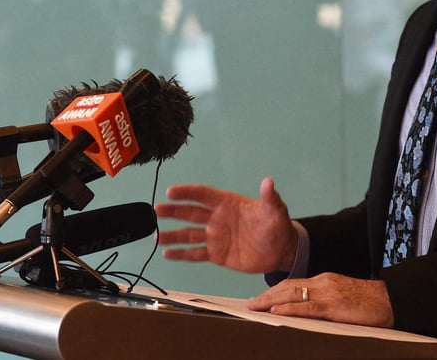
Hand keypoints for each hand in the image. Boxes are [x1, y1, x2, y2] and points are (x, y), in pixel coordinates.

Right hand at [154, 177, 297, 272]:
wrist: (280, 252)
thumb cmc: (277, 227)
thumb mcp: (276, 211)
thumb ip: (270, 198)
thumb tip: (269, 182)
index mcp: (228, 203)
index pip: (203, 195)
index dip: (187, 193)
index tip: (171, 192)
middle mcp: (217, 218)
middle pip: (191, 213)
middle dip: (173, 211)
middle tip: (157, 210)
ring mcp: (215, 236)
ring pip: (189, 234)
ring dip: (172, 235)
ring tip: (156, 237)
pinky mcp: (216, 254)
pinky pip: (195, 254)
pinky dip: (181, 254)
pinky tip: (166, 254)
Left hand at [248, 273, 394, 327]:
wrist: (390, 301)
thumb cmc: (368, 303)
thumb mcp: (342, 297)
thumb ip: (324, 300)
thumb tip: (304, 310)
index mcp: (324, 280)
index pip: (293, 284)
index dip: (273, 290)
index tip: (259, 298)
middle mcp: (322, 283)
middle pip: (287, 286)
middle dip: (266, 295)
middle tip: (249, 304)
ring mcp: (328, 293)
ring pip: (293, 294)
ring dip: (270, 300)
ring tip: (255, 307)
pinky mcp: (334, 306)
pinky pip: (307, 307)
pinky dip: (289, 308)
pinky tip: (276, 311)